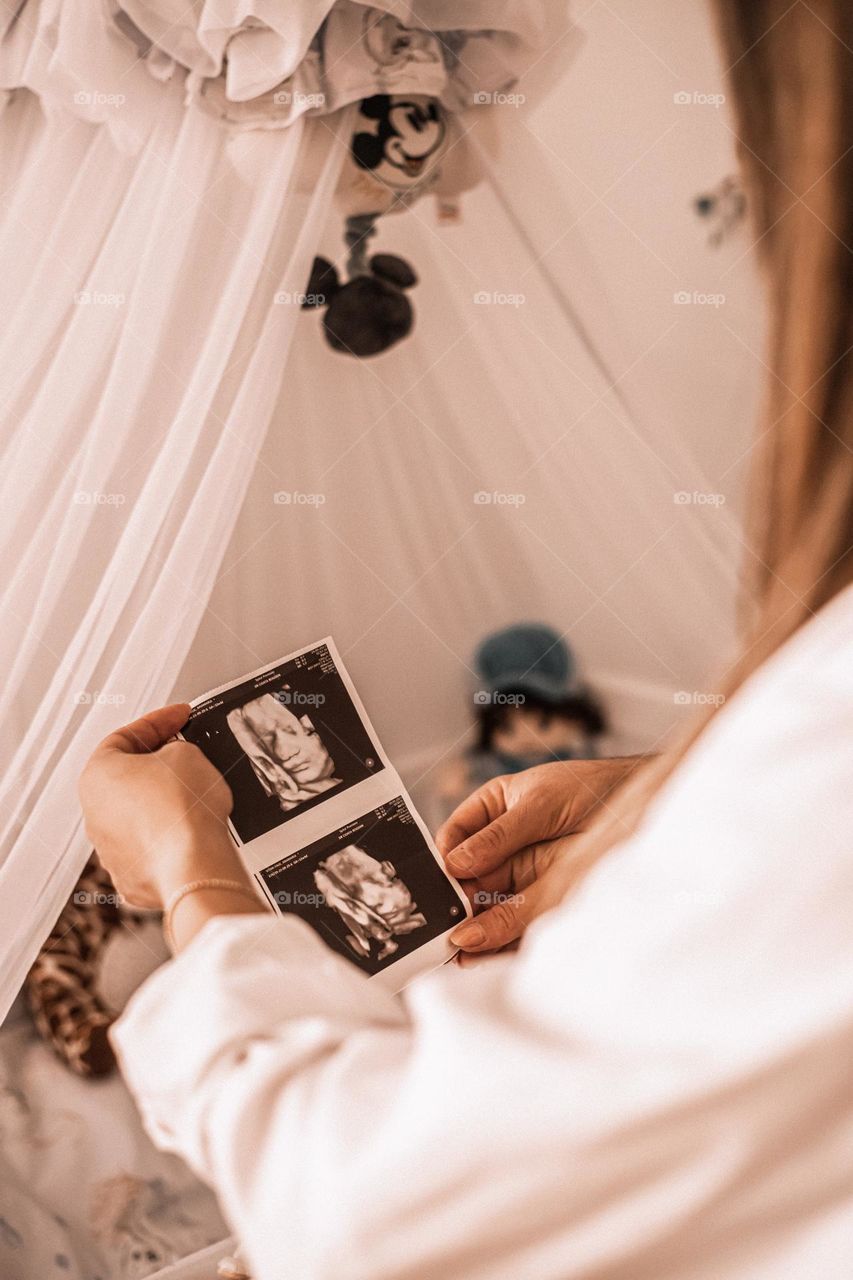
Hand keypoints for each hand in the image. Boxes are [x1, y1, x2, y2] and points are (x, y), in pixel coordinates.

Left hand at [79, 703, 246, 909]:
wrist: (193, 865)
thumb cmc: (182, 810)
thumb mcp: (186, 753)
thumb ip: (175, 749)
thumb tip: (175, 760)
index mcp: (97, 775)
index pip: (126, 736)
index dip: (159, 721)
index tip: (180, 717)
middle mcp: (94, 813)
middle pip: (128, 777)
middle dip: (159, 764)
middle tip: (188, 755)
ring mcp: (110, 848)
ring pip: (139, 814)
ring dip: (164, 802)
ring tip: (197, 797)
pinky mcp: (132, 875)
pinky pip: (153, 845)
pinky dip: (170, 835)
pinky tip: (192, 828)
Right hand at [437, 757, 643, 959]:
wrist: (645, 803)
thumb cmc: (589, 787)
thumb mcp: (539, 804)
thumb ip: (499, 835)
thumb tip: (455, 863)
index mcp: (491, 810)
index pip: (455, 837)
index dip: (443, 860)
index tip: (437, 883)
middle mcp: (501, 845)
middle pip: (467, 877)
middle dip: (454, 901)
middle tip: (444, 926)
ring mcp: (522, 873)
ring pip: (488, 903)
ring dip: (474, 925)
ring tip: (459, 947)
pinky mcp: (543, 899)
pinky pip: (516, 920)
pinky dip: (501, 937)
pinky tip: (486, 951)